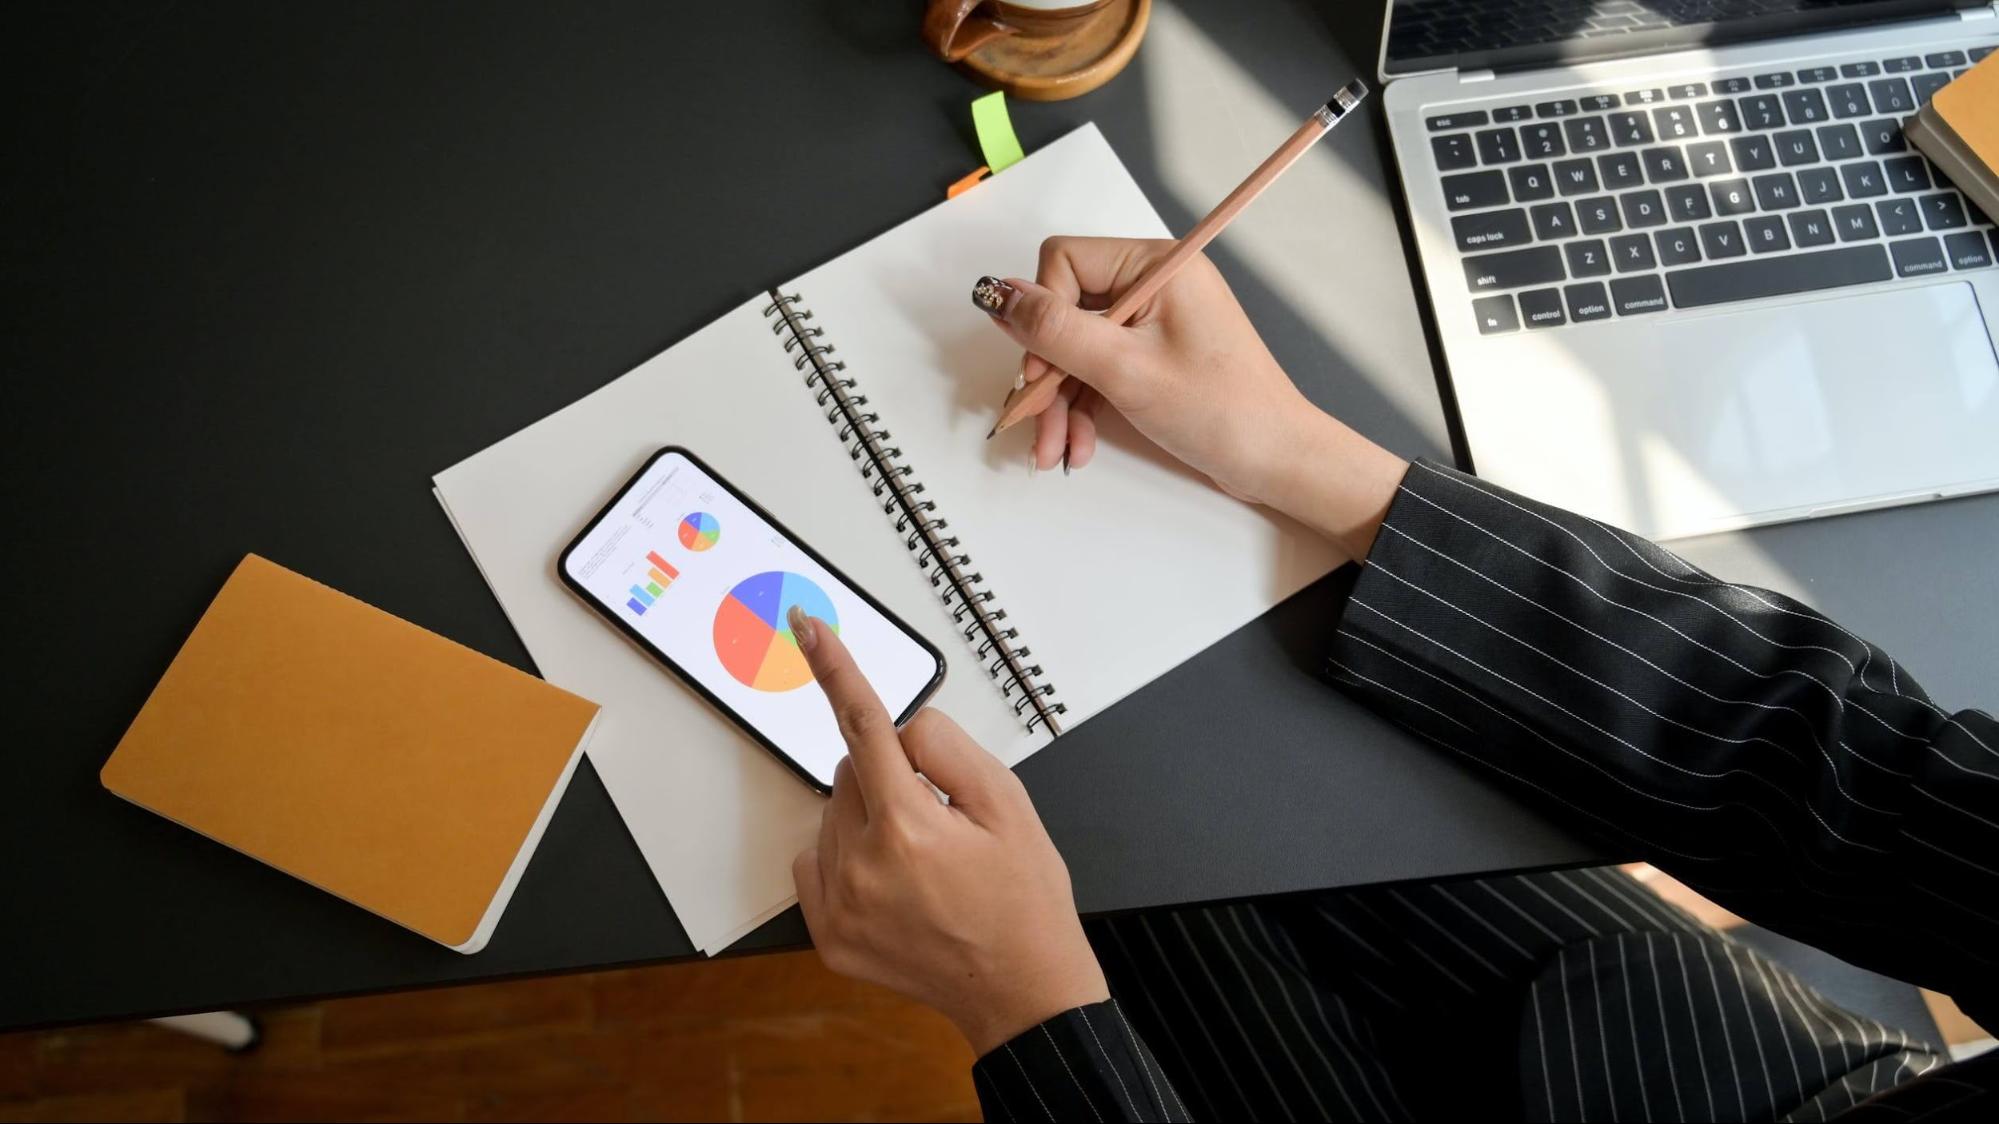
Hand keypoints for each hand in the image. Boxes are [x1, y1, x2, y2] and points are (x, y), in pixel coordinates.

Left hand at [786, 605, 1107, 1055]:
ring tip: (925, 861)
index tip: (810, 630)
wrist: (1022, 989)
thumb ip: (949, 751)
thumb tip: (902, 731)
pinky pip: (816, 862)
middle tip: (941, 818)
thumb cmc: (1023, 899)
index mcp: (909, 827)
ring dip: (869, 818)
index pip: (864, 727)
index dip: (836, 670)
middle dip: (889, 776)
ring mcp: (841, 906)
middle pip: (851, 772)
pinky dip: (847, 858)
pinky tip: (895, 883)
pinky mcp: (830, 936)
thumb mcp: (1010, 805)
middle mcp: (863, 866)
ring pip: (834, 816)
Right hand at [983, 236, 1406, 563]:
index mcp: (1157, 264)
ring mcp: (1154, 322)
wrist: (1276, 461)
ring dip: (1059, 402)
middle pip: (1066, 311)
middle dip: (1046, 373)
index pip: (1064, 262)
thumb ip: (1056, 330)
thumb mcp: (1125, 369)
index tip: (1037, 371)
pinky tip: (1076, 445)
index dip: (1041, 314)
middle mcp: (1154, 283)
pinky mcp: (1153, 356)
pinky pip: (1098, 371)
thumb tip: (999, 293)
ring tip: (1054, 450)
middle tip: (1035, 421)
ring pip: (1076, 349)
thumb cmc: (1223, 410)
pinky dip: (1082, 408)